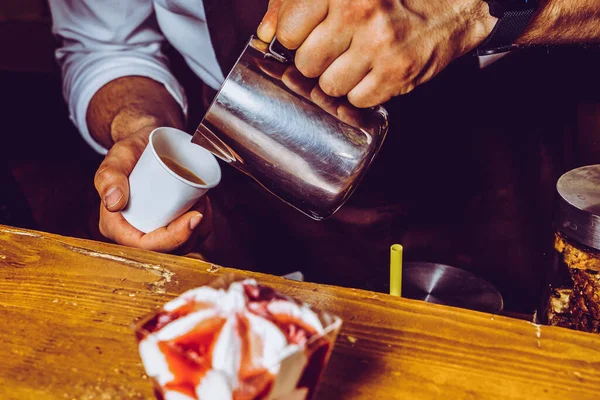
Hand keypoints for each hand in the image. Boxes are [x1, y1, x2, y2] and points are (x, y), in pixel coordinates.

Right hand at [93, 125, 211, 252]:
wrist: (148, 142)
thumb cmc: (131, 150)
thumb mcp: (118, 157)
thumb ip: (109, 176)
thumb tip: (114, 203)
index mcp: (116, 226)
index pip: (146, 245)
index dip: (172, 239)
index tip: (194, 218)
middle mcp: (134, 233)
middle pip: (168, 250)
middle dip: (191, 234)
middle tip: (202, 205)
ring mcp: (153, 230)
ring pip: (182, 246)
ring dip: (199, 230)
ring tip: (202, 201)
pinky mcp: (168, 224)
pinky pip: (188, 237)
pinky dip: (202, 226)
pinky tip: (204, 208)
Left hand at [258, 0, 496, 106]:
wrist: (454, 5)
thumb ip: (297, 2)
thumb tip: (264, 32)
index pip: (288, 29)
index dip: (294, 38)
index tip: (307, 36)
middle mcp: (357, 11)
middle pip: (305, 61)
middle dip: (316, 60)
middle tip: (336, 49)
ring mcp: (378, 44)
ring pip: (328, 85)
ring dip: (338, 78)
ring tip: (357, 60)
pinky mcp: (396, 73)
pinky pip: (356, 100)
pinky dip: (362, 92)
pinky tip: (374, 72)